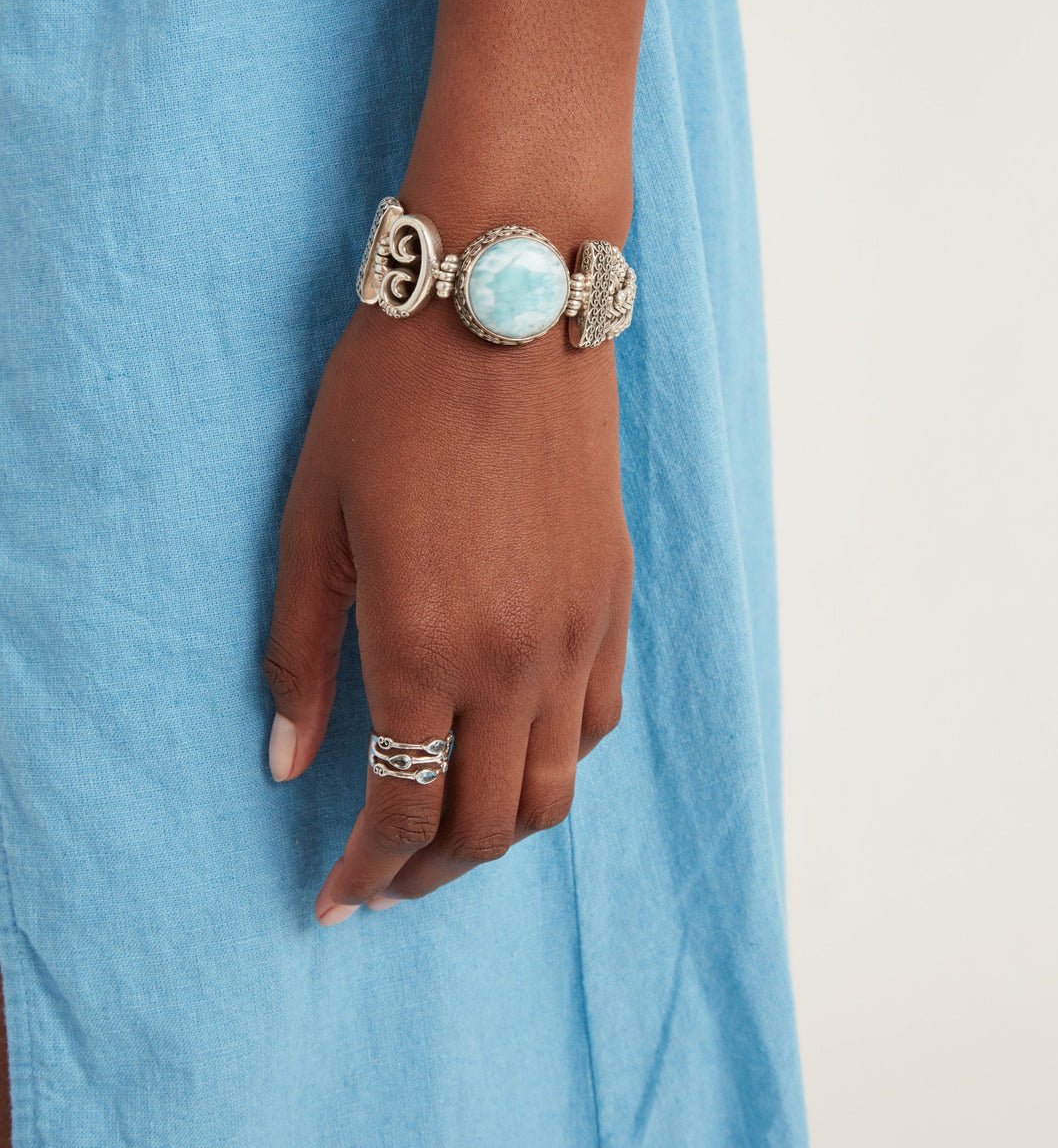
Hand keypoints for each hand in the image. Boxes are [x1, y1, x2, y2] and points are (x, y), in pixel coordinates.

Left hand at [262, 205, 632, 922]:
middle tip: (386, 875)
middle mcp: (516, 659)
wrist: (506, 309)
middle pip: (488, 823)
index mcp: (424, 645)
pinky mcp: (615, 597)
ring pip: (555, 789)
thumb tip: (291, 762)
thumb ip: (302, 654)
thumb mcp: (313, 522)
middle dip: (430, 870)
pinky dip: (553, 761)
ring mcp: (579, 631)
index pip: (403, 809)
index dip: (367, 872)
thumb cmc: (390, 403)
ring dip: (498, 828)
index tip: (338, 900)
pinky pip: (598, 719)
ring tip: (450, 823)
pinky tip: (513, 742)